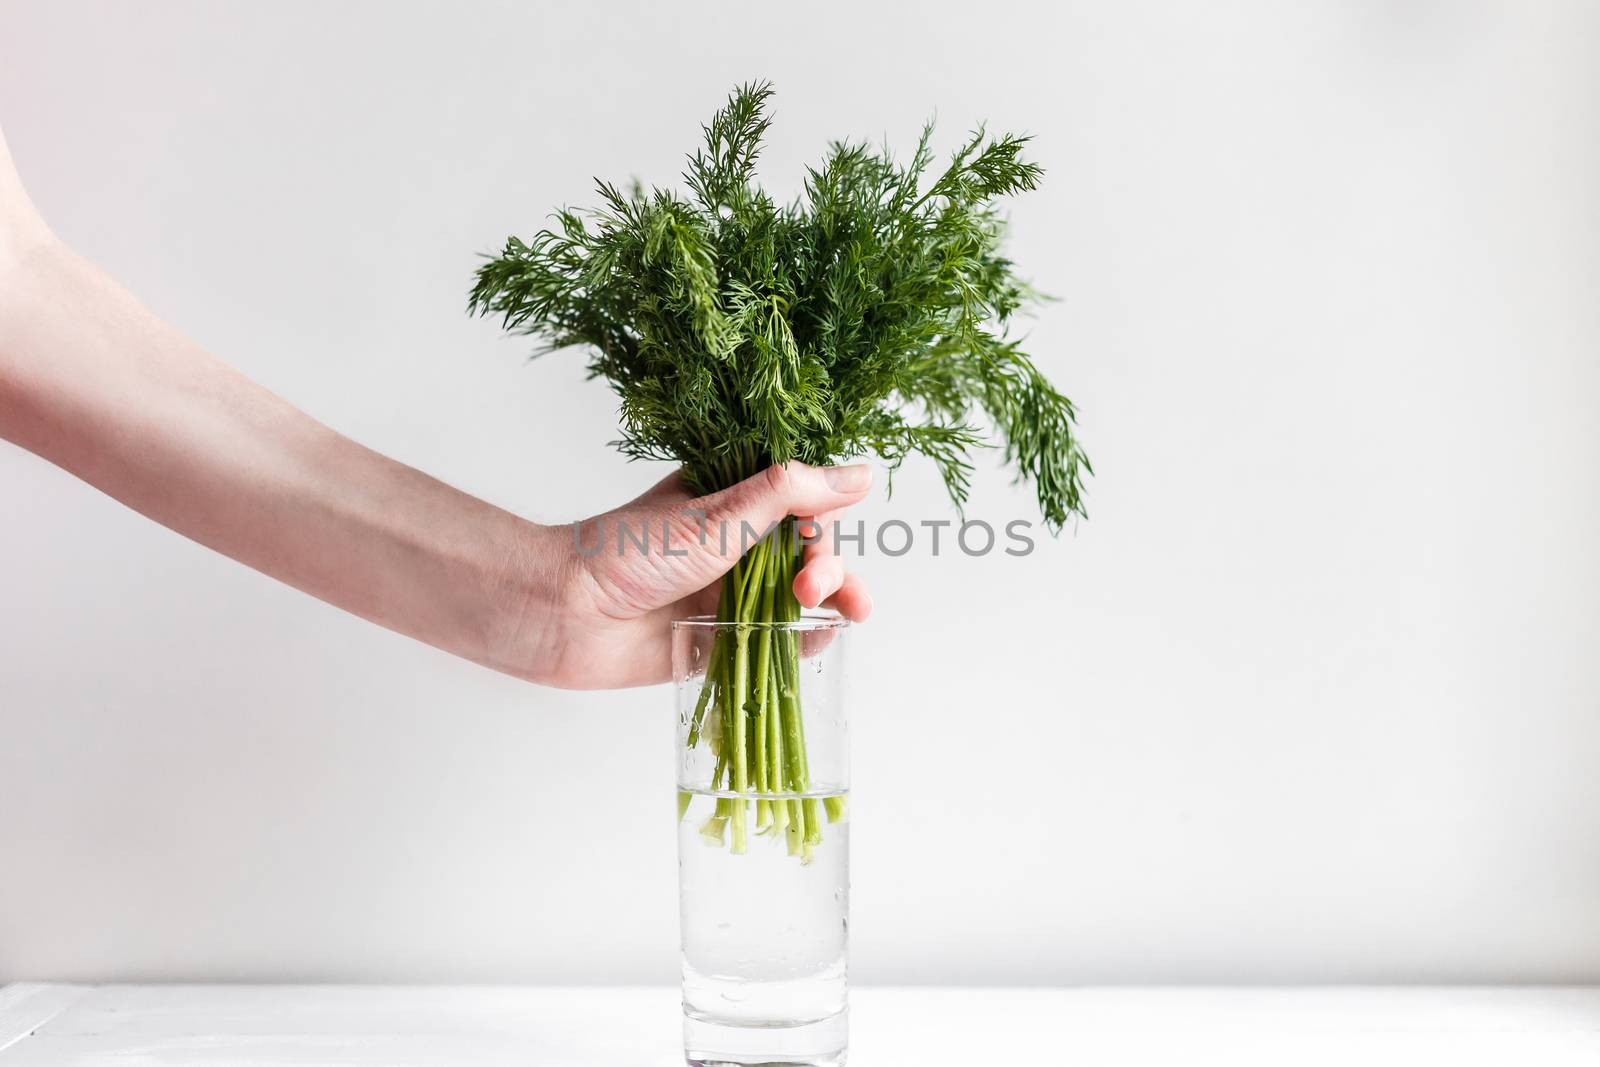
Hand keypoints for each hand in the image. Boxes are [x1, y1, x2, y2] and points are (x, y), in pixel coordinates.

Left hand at [516, 462, 873, 688]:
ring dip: (833, 600)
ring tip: (841, 611)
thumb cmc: (631, 551)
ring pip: (805, 596)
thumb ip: (790, 493)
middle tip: (809, 586)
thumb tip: (861, 474)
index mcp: (736, 498)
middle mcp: (740, 543)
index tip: (822, 535)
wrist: (568, 614)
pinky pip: (782, 642)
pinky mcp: (725, 640)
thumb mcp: (719, 514)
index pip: (807, 501)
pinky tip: (822, 638)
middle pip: (813, 551)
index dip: (827, 518)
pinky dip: (809, 641)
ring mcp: (734, 593)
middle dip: (830, 567)